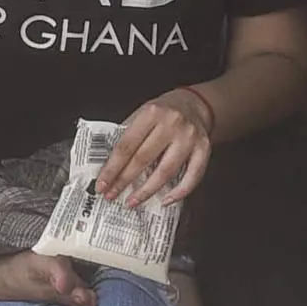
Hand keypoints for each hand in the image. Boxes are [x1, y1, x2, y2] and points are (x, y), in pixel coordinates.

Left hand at [97, 87, 218, 206]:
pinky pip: (193, 176)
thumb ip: (128, 135)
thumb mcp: (142, 114)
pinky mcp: (204, 149)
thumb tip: (109, 166)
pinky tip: (165, 200)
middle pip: (143, 159)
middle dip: (124, 181)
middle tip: (112, 195)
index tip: (102, 184)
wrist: (195, 104)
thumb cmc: (163, 112)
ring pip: (166, 171)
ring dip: (147, 191)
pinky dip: (179, 192)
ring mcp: (189, 137)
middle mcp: (172, 124)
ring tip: (133, 202)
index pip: (126, 145)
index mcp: (151, 113)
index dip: (112, 168)